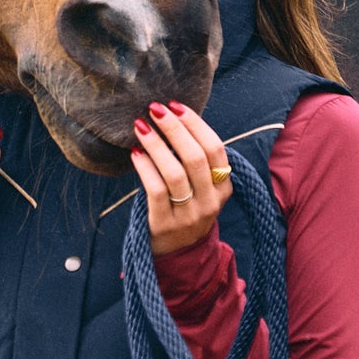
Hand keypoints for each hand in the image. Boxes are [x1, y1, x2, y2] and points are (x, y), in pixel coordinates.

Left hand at [131, 100, 231, 256]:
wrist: (178, 253)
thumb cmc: (186, 207)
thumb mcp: (202, 187)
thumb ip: (196, 159)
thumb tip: (173, 116)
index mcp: (223, 187)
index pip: (215, 149)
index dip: (196, 124)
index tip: (175, 105)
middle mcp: (210, 202)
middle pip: (196, 158)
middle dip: (175, 129)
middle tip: (155, 109)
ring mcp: (189, 215)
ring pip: (175, 173)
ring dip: (157, 145)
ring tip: (141, 126)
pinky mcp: (166, 224)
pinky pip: (156, 191)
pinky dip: (145, 168)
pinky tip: (135, 153)